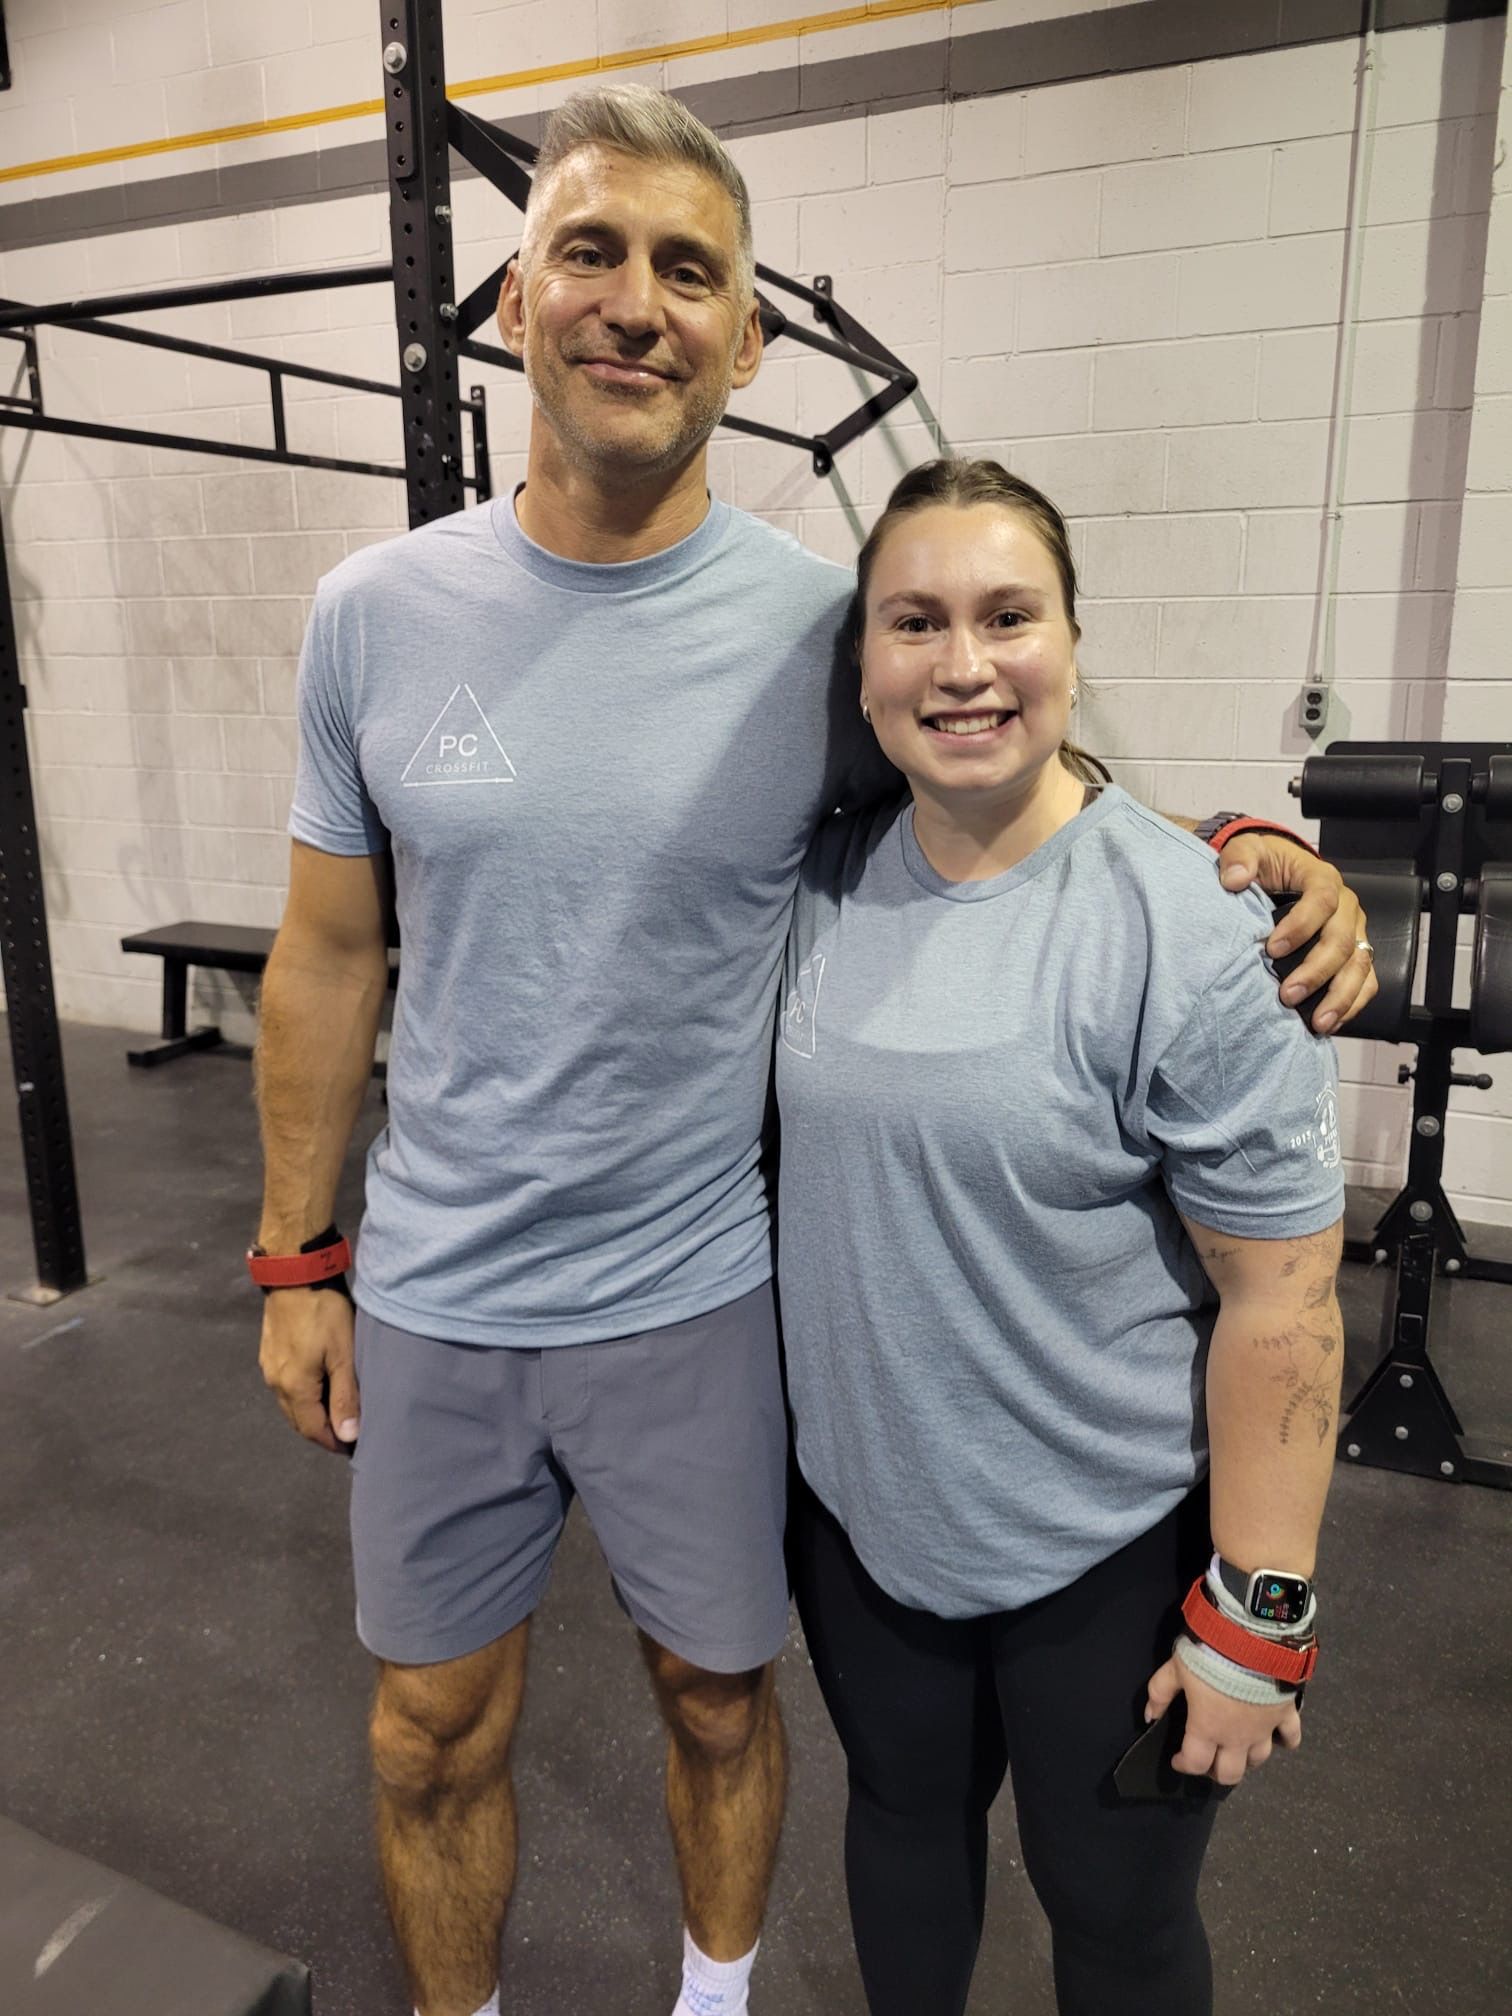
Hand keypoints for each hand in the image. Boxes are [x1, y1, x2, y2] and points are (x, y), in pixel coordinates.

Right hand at [259, 1289, 359, 1454]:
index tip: (353, 1447)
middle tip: (348, 1431)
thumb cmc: (324, 1312)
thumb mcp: (343, 1355)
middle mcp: (276, 1382)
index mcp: (294, 1388)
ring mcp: (269, 1365)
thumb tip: (347, 1435)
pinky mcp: (270, 1350)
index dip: (333, 1442)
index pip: (312, 1430)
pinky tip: (321, 1384)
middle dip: (322, 1430)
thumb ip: (345, 1396)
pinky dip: (304, 1394)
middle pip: (299, 1420)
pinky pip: (286, 1385)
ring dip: (312, 1412)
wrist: (295, 1272)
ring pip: (291, 1403)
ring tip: (338, 1409)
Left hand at [1145, 1654, 1301, 1786]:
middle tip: (1209, 1760)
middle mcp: (1237, 1737)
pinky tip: (1281, 1739)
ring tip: (1239, 1749)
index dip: (1184, 1765)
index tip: (1178, 1760)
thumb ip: (1159, 1692)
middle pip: (1230, 1773)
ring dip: (1248, 1759)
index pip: (1195, 1762)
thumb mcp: (1176, 1668)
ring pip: (1259, 1759)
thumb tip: (1149, 1716)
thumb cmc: (1210, 1654)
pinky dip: (1287, 1741)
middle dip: (1217, 1772)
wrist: (1252, 1638)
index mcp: (1207, 1727)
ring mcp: (1265, 1728)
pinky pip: (1291, 1735)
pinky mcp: (1286, 1713)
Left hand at [1216, 833, 1378, 1034]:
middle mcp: (1346, 906)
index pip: (1322, 900)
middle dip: (1316, 972)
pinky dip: (1352, 1004)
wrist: (1277, 873)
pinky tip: (1330, 1022)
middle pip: (1342, 941)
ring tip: (1317, 1023)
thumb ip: (1239, 859)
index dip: (1301, 926)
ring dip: (1340, 997)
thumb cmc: (1264, 864)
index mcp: (1322, 878)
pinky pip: (1364, 981)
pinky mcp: (1354, 953)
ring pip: (1359, 966)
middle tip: (1288, 996)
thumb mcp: (1247, 850)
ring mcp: (1353, 932)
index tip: (1272, 949)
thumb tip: (1235, 879)